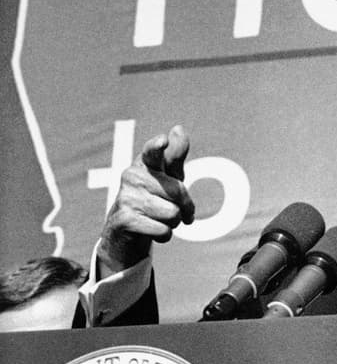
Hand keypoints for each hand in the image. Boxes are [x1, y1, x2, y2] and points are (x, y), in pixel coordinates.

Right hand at [98, 125, 195, 276]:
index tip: (163, 141)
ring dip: (173, 223)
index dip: (158, 147)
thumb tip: (178, 128)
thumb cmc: (154, 199)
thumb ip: (175, 156)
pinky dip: (164, 235)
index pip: (153, 152)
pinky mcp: (124, 220)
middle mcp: (132, 176)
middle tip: (179, 211)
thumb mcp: (167, 178)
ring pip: (173, 214)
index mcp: (145, 163)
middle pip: (178, 192)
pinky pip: (164, 231)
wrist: (125, 234)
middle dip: (185, 207)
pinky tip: (151, 231)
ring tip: (159, 220)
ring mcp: (126, 198)